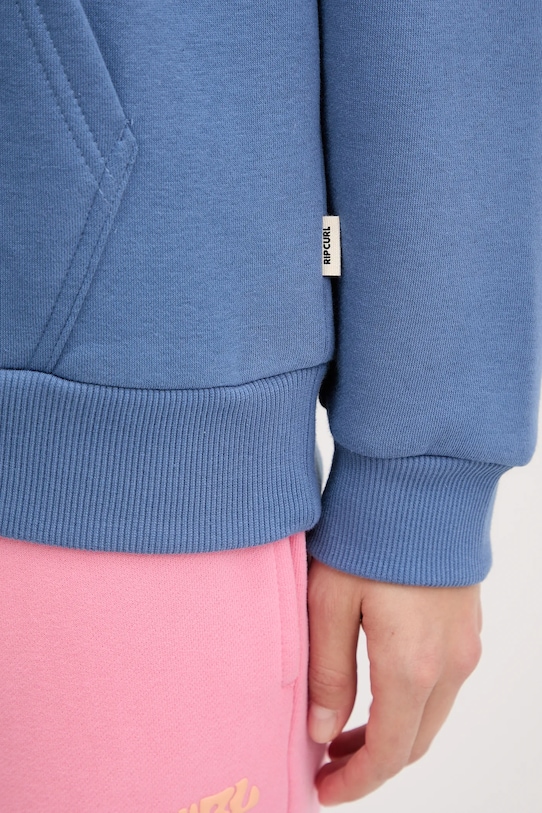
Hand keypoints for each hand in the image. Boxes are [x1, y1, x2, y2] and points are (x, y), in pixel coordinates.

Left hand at [306, 557, 482, 805]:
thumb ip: (328, 673)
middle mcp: (451, 664)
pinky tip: (379, 689)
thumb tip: (321, 731)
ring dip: (394, 732)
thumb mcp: (329, 602)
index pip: (389, 754)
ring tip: (346, 730)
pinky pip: (444, 684)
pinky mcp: (467, 623)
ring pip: (432, 714)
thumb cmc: (368, 534)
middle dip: (373, 762)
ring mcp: (466, 643)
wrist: (421, 480)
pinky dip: (413, 703)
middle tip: (328, 763)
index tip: (323, 790)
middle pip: (416, 741)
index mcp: (413, 667)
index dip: (356, 781)